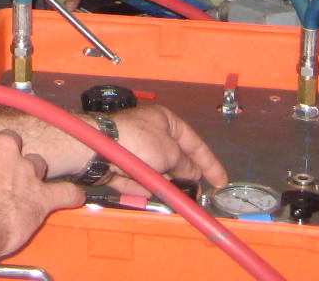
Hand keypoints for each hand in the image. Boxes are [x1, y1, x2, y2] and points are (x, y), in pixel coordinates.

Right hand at [0, 120, 82, 260]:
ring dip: (31, 176)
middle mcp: (1, 145)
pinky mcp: (39, 196)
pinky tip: (73, 196)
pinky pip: (63, 192)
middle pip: (12, 143)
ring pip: (36, 164)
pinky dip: (69, 195)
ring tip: (26, 189)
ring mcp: (23, 169)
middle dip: (8, 158)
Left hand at [102, 103, 229, 196]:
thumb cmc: (138, 141)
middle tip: (194, 193)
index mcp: (165, 121)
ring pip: (154, 171)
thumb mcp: (170, 153)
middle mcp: (150, 132)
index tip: (220, 181)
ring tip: (171, 196)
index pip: (193, 142)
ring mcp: (133, 148)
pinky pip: (136, 179)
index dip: (209, 163)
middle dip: (182, 176)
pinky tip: (147, 194)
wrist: (97, 148)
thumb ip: (185, 165)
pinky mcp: (118, 164)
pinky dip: (142, 187)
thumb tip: (192, 173)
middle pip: (173, 158)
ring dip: (162, 184)